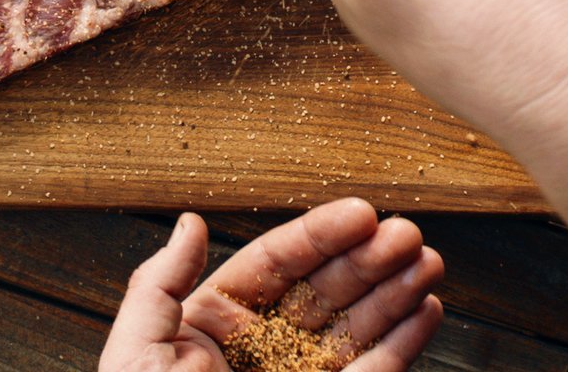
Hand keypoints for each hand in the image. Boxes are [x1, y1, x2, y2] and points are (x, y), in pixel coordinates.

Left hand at [100, 198, 442, 371]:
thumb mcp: (137, 354)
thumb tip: (190, 222)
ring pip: (356, 327)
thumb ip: (159, 284)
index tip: (360, 213)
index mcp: (214, 324)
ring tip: (430, 261)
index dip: (320, 235)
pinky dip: (404, 342)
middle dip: (368, 259)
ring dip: (395, 292)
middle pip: (324, 290)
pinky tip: (426, 310)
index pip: (275, 265)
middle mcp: (262, 350)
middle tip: (407, 234)